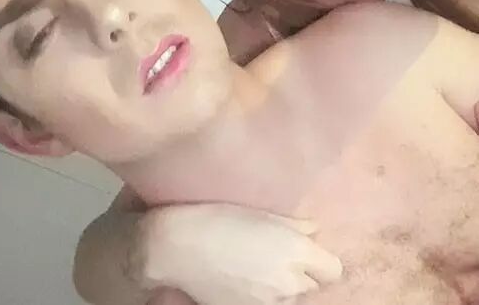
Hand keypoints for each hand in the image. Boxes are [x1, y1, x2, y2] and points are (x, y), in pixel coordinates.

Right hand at [137, 204, 341, 304]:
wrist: (176, 246)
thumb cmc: (216, 219)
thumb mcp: (260, 213)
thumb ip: (296, 224)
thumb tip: (314, 231)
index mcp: (296, 250)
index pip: (333, 270)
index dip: (319, 260)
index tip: (304, 252)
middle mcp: (290, 281)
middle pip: (314, 286)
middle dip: (302, 274)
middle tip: (276, 259)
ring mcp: (270, 302)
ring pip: (293, 299)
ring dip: (284, 288)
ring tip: (259, 272)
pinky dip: (265, 298)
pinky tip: (246, 282)